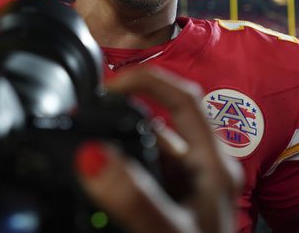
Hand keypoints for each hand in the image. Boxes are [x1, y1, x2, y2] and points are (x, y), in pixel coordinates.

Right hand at [75, 67, 242, 232]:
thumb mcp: (168, 231)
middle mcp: (202, 173)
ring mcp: (187, 191)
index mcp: (212, 166)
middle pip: (160, 124)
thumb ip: (134, 197)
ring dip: (118, 146)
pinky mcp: (172, 206)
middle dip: (121, 117)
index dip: (144, 81)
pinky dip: (119, 173)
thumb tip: (92, 154)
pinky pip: (143, 176)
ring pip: (149, 151)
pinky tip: (99, 181)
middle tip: (85, 122)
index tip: (105, 86)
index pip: (182, 99)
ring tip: (86, 155)